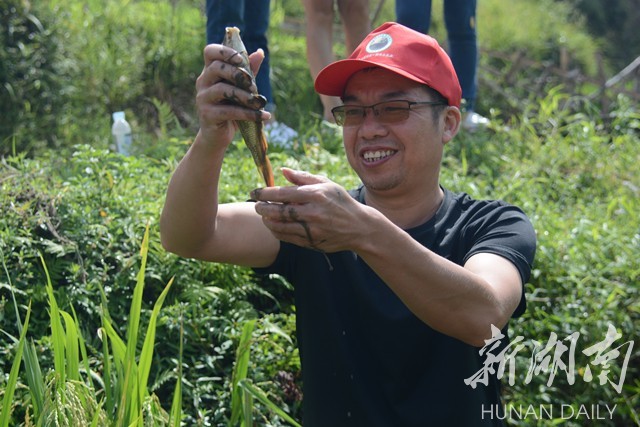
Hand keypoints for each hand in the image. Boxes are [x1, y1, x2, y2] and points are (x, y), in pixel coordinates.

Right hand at [195, 44, 270, 147]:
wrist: (218, 136)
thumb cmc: (231, 109)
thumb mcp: (241, 89)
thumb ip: (249, 71)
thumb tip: (260, 52)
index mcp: (210, 72)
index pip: (210, 52)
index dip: (225, 51)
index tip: (242, 59)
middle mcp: (203, 82)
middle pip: (216, 67)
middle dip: (238, 74)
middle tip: (254, 86)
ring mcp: (203, 98)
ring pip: (223, 90)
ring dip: (245, 96)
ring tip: (259, 103)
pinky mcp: (207, 115)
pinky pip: (229, 111)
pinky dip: (248, 113)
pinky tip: (263, 116)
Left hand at [251, 168, 369, 252]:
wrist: (359, 227)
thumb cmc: (340, 201)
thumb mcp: (326, 184)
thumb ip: (303, 177)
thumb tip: (283, 171)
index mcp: (315, 194)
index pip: (282, 193)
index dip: (264, 193)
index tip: (254, 192)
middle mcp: (313, 212)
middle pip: (278, 211)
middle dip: (262, 208)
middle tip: (256, 205)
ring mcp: (312, 229)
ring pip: (280, 226)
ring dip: (267, 220)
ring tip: (263, 215)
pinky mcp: (311, 242)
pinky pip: (287, 238)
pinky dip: (276, 231)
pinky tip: (273, 226)